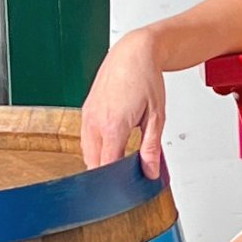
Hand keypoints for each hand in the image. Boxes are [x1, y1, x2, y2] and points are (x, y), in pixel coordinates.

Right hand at [80, 29, 166, 178]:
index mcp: (113, 126)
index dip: (115, 182)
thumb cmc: (146, 78)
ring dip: (102, 159)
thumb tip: (150, 171)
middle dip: (109, 173)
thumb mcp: (157, 115)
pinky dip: (97, 145)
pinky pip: (86, 138)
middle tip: (128, 176)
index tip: (126, 188)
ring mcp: (87, 116)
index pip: (106, 167)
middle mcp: (95, 123)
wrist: (133, 52)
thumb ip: (151, 147)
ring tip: (123, 157)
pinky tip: (114, 141)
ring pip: (87, 152)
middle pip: (94, 164)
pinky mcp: (85, 111)